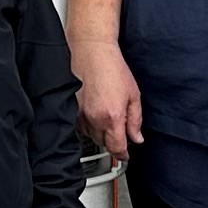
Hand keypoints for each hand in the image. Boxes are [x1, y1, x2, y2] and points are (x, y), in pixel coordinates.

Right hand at [73, 40, 142, 164]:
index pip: (117, 148)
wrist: (92, 52)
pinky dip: (89, 127)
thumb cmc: (113, 69)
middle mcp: (94, 119)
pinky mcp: (71, 109)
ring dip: (101, 135)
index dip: (123, 155)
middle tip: (120, 132)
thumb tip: (137, 138)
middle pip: (104, 144)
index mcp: (112, 117)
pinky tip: (96, 115)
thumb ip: (136, 120)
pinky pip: (81, 127)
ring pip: (91, 137)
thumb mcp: (134, 95)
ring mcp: (80, 115)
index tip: (126, 156)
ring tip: (108, 120)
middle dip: (113, 142)